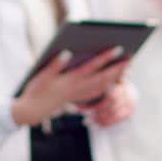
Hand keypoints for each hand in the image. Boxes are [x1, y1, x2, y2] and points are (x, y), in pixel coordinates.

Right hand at [11, 47, 126, 126]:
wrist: (31, 111)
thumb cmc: (36, 91)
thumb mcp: (43, 75)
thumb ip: (56, 64)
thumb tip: (67, 52)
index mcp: (71, 80)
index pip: (93, 66)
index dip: (106, 57)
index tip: (118, 49)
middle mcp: (78, 88)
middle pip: (103, 78)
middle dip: (117, 69)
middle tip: (130, 60)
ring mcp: (78, 95)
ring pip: (101, 87)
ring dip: (114, 78)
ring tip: (124, 70)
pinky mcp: (76, 99)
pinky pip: (96, 94)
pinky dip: (105, 88)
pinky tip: (109, 84)